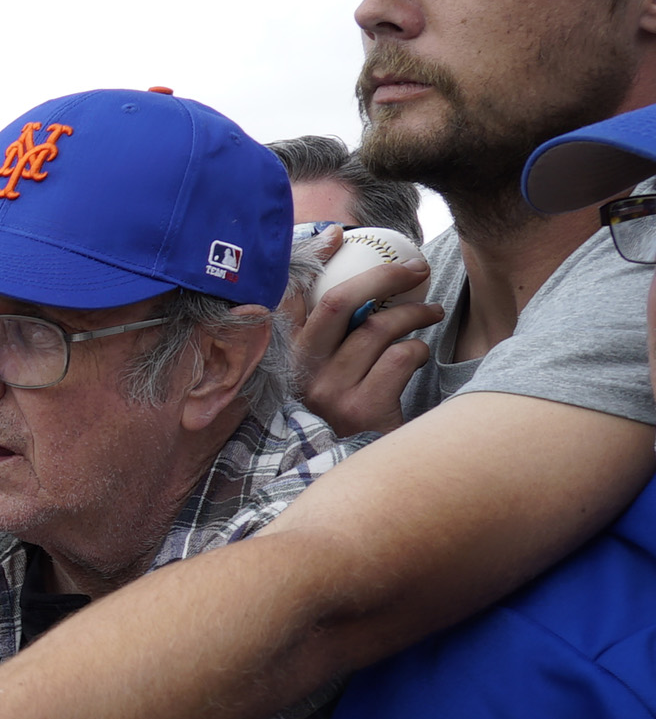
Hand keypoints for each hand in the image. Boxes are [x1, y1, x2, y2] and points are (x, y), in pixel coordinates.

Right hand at [288, 231, 440, 437]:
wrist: (360, 483)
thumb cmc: (345, 416)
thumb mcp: (324, 376)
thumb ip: (326, 333)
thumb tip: (337, 257)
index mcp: (288, 361)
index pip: (291, 300)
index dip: (311, 261)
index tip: (338, 235)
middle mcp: (303, 375)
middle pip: (340, 303)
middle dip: (384, 276)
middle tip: (415, 270)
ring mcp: (331, 394)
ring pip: (380, 328)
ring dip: (415, 315)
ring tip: (431, 315)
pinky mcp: (364, 410)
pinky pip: (401, 357)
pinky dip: (417, 350)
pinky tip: (418, 355)